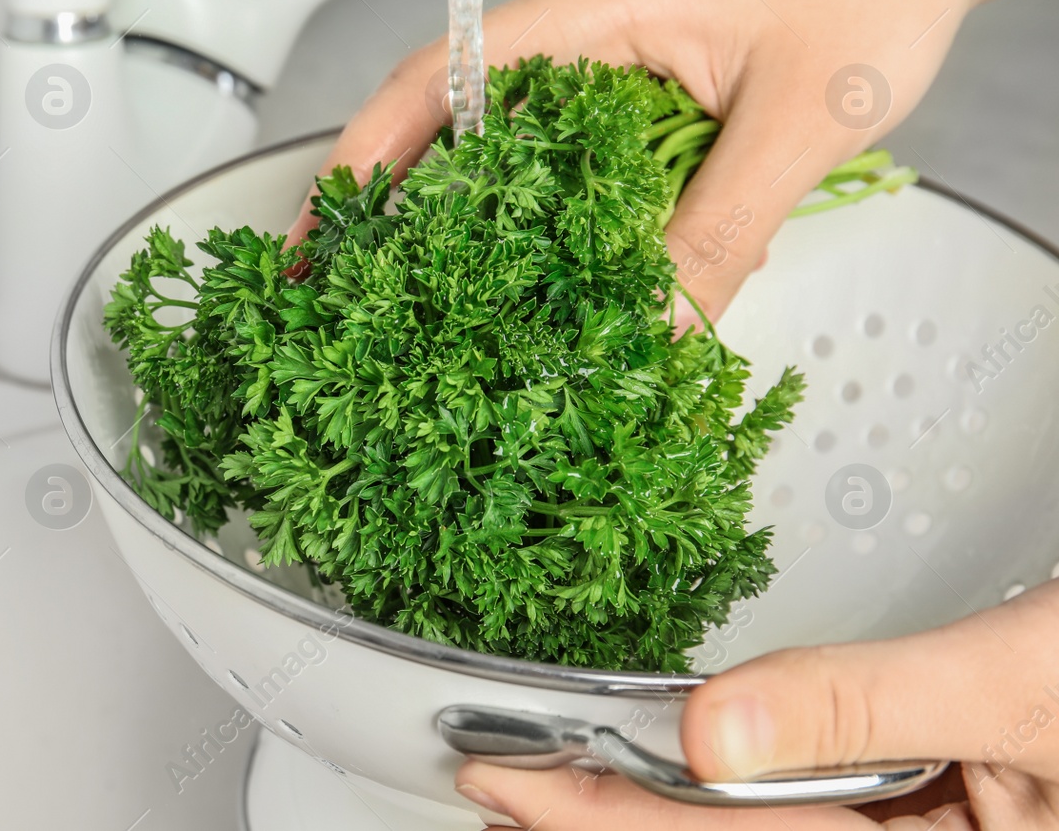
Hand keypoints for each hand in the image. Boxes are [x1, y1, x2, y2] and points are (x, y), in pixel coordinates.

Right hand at [285, 0, 966, 325]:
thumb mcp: (799, 122)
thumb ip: (721, 230)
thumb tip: (653, 339)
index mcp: (589, 13)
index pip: (441, 77)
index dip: (369, 156)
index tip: (325, 227)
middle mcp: (578, 35)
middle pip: (444, 117)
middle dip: (387, 200)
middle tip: (341, 287)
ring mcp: (601, 66)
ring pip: (501, 148)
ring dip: (457, 219)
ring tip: (411, 301)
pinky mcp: (632, 100)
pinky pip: (560, 165)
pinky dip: (534, 222)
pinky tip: (528, 281)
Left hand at [452, 579, 1058, 828]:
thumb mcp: (1026, 680)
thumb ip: (867, 704)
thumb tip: (707, 728)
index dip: (609, 828)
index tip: (502, 788)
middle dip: (610, 829)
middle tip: (491, 786)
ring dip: (660, 811)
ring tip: (548, 779)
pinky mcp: (945, 815)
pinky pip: (821, 811)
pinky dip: (733, 792)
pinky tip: (674, 771)